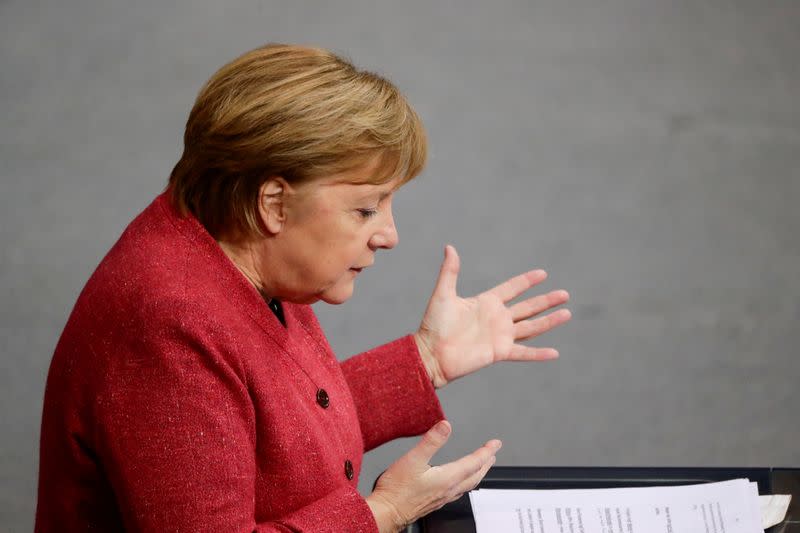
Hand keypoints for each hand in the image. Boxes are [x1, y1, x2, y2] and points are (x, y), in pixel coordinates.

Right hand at [366, 421, 499, 532]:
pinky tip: (458, 482)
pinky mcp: (435, 502)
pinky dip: (465, 482)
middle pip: (475, 475)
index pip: (474, 462)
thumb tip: (445, 426)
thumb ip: (431, 441)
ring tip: (481, 466)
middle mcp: (449, 490)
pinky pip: (458, 491)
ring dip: (477, 473)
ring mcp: (443, 497)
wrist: (386, 512)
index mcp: (447, 478)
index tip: (495, 443)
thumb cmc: (397, 490)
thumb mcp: (413, 459)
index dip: (486, 451)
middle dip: (486, 463)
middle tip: (493, 453)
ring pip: (468, 485)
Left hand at [415, 245, 570, 387]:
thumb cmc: (433, 325)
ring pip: (531, 327)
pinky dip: (538, 353)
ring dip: (549, 321)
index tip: (543, 274)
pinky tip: (554, 353)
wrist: (430, 353)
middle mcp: (497, 318)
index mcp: (486, 303)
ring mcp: (500, 336)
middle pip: (528, 307)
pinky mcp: (499, 352)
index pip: (512, 289)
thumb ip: (450, 271)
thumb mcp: (443, 294)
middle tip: (565, 294)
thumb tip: (449, 247)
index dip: (527, 281)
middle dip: (546, 300)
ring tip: (567, 313)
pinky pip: (523, 352)